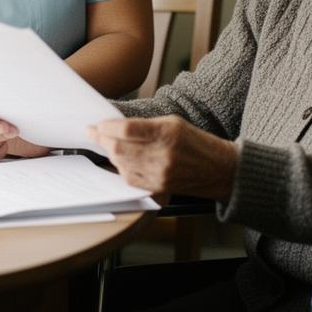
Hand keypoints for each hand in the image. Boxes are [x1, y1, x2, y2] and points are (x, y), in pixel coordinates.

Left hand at [87, 115, 237, 200]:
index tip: (96, 124)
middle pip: (119, 148)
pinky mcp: (158, 188)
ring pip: (121, 164)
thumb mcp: (173, 122)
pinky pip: (129, 178)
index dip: (106, 126)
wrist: (219, 169)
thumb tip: (116, 126)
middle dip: (101, 139)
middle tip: (93, 133)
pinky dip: (121, 167)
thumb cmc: (196, 142)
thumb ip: (145, 124)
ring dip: (109, 153)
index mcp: (167, 133)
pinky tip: (120, 159)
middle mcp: (162, 155)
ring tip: (106, 144)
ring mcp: (159, 174)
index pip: (126, 129)